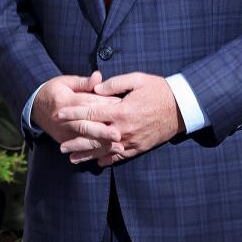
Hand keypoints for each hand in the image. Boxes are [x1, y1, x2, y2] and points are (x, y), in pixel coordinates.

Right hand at [31, 72, 124, 161]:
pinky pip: (80, 148)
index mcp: (65, 101)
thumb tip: (98, 77)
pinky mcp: (64, 140)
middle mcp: (64, 119)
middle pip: (85, 125)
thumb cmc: (55, 91)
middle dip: (103, 131)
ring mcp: (63, 132)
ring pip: (84, 140)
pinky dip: (95, 152)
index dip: (104, 104)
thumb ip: (83, 82)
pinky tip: (108, 155)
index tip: (120, 105)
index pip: (87, 103)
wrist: (35, 108)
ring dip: (102, 144)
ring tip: (119, 148)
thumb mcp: (66, 82)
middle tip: (118, 135)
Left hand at [56, 72, 185, 165]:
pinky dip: (107, 160)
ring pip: (105, 151)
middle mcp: (124, 129)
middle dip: (75, 142)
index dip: (73, 114)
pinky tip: (97, 162)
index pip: (91, 113)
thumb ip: (115, 83)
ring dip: (88, 155)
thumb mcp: (138, 79)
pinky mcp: (140, 147)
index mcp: (121, 110)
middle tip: (60, 147)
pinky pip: (120, 157)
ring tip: (72, 159)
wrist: (182, 107)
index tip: (59, 115)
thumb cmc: (159, 90)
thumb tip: (96, 88)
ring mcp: (132, 140)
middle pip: (94, 137)